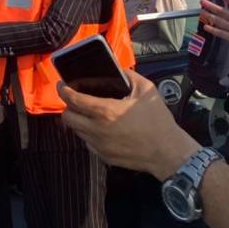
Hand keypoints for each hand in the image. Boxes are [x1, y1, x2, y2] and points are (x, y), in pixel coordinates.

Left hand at [58, 72, 198, 180]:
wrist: (167, 151)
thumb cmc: (157, 120)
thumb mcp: (146, 90)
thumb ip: (128, 76)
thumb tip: (118, 71)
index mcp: (105, 111)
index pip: (73, 100)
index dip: (64, 91)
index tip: (62, 85)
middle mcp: (97, 129)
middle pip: (67, 118)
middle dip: (68, 108)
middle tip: (75, 101)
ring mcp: (99, 145)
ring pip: (76, 131)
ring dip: (79, 121)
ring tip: (90, 114)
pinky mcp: (103, 157)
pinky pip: (88, 143)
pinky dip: (89, 135)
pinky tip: (102, 129)